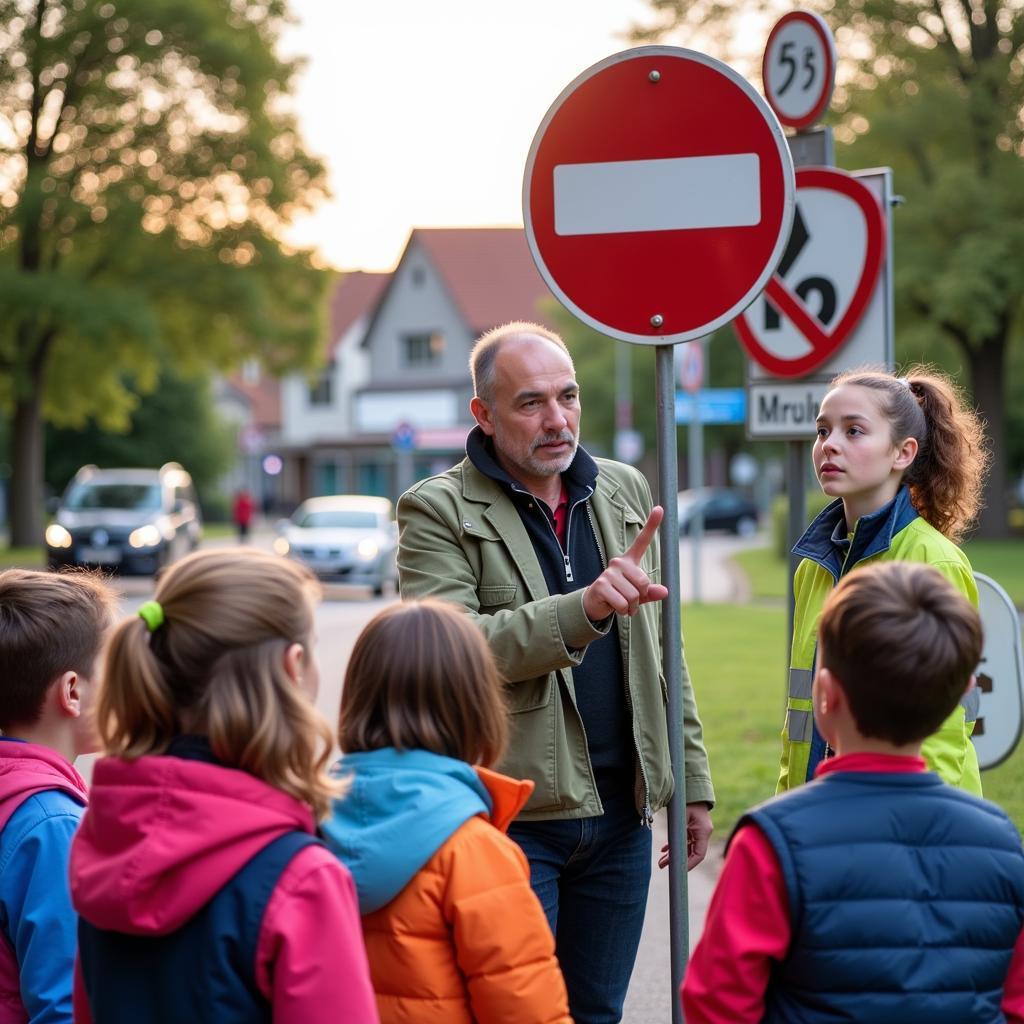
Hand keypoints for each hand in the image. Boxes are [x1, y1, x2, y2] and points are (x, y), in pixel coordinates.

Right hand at [582, 506, 668, 620]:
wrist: (594, 604)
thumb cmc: (618, 595)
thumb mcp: (638, 594)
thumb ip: (650, 592)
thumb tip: (664, 591)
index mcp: (629, 561)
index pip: (642, 541)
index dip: (652, 525)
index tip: (660, 509)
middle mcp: (619, 562)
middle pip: (643, 582)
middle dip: (640, 597)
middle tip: (629, 600)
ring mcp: (609, 573)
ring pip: (634, 595)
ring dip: (631, 606)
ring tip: (622, 604)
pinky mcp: (602, 585)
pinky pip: (623, 603)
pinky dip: (623, 611)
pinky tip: (615, 608)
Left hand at [657, 803, 713, 870]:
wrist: (691, 787)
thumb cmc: (686, 800)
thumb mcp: (681, 816)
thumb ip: (678, 832)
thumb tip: (670, 849)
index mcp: (703, 831)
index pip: (699, 854)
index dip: (690, 864)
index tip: (678, 870)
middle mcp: (702, 833)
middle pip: (691, 853)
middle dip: (677, 860)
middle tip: (662, 865)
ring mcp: (697, 831)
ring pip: (686, 848)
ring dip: (674, 854)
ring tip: (661, 861)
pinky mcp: (692, 828)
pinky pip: (684, 841)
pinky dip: (674, 845)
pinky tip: (664, 850)